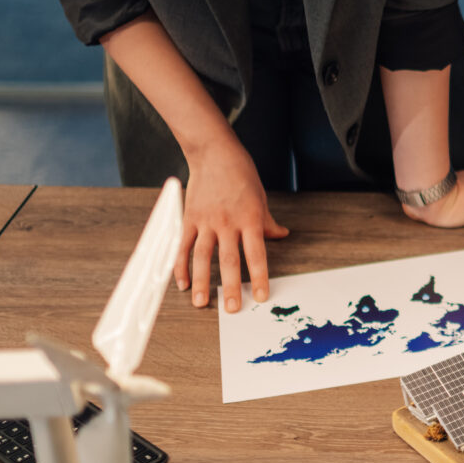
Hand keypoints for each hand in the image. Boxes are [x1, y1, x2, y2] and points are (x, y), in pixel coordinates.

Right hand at [177, 139, 288, 311]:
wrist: (215, 153)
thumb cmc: (241, 174)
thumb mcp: (261, 198)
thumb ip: (268, 222)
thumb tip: (282, 235)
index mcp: (250, 219)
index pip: (256, 254)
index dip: (258, 277)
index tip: (260, 297)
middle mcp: (228, 222)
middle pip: (228, 260)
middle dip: (230, 287)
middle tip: (232, 309)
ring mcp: (206, 221)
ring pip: (202, 257)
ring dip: (202, 282)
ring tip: (201, 303)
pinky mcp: (189, 218)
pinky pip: (183, 246)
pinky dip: (181, 266)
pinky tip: (182, 283)